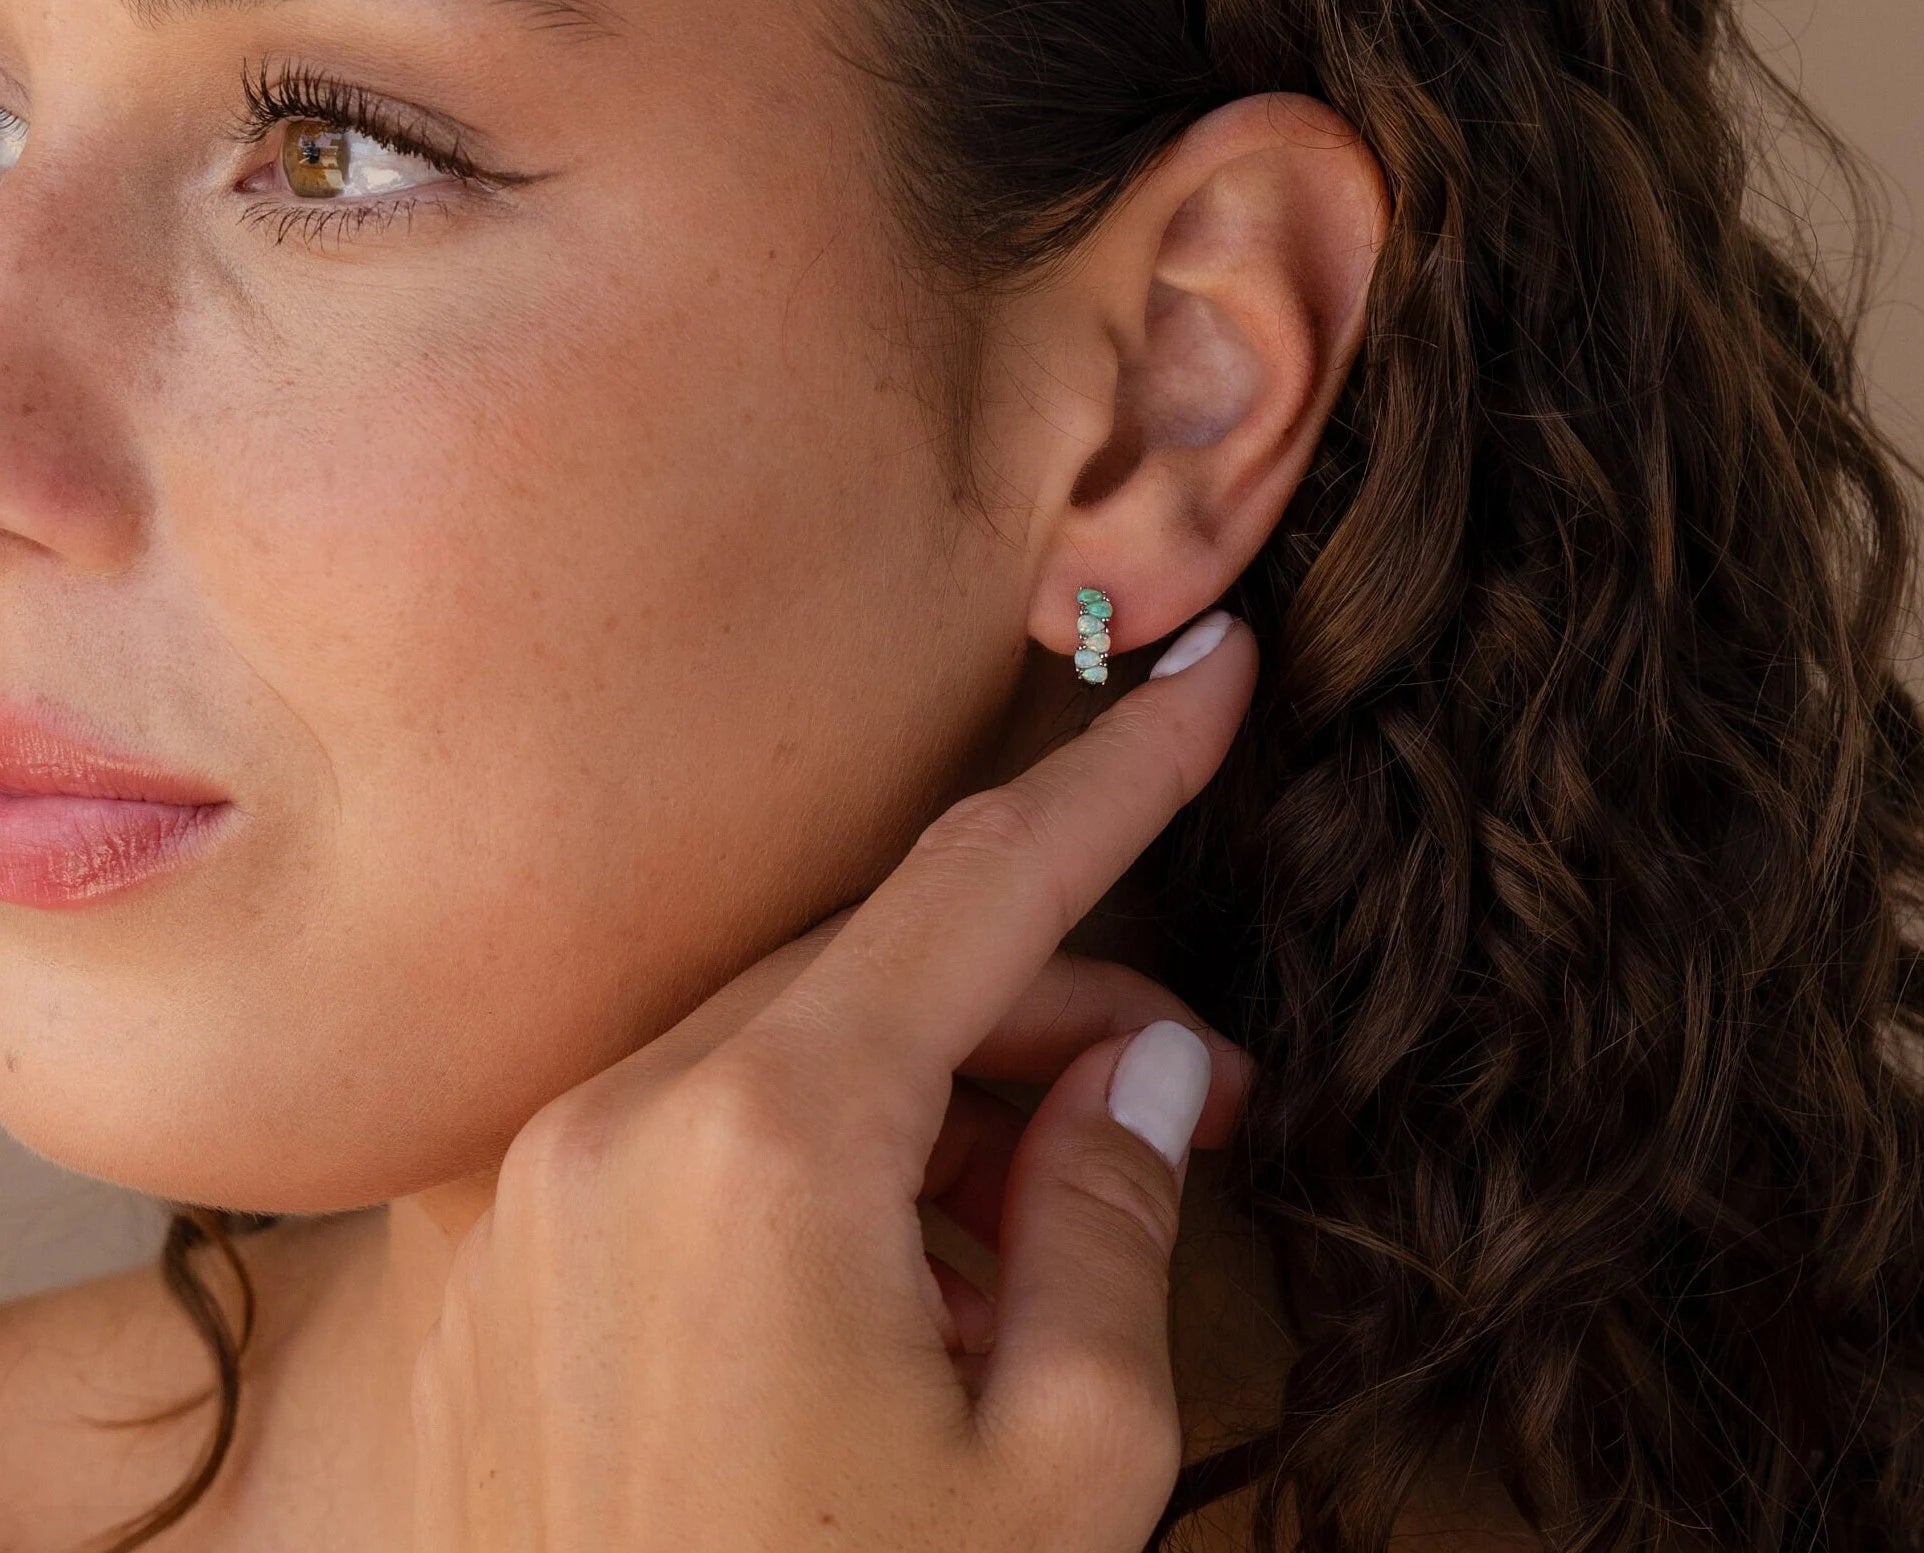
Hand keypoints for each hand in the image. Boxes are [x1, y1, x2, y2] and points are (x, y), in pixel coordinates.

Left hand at [410, 608, 1257, 1552]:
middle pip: (895, 958)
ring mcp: (530, 1179)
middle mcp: (616, 1116)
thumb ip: (1115, 1217)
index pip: (991, 880)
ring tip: (1047, 1224)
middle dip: (1059, 997)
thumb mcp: (1066, 1473)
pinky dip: (825, 1146)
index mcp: (762, 1141)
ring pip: (795, 1032)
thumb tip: (1151, 1066)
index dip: (1129, 770)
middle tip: (1193, 1092)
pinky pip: (697, 1119)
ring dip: (942, 1082)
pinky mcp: (493, 1248)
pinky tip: (907, 1268)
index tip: (1214, 668)